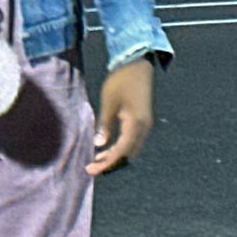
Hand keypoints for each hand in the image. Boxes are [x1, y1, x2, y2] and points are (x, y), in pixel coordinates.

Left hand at [87, 58, 152, 176]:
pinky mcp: (142, 122)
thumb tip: (98, 144)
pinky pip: (131, 142)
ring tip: (95, 162)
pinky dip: (119, 149)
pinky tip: (105, 150)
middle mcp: (144, 128)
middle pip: (128, 155)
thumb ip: (104, 123)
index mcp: (137, 124)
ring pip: (130, 150)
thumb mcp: (109, 102)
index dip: (107, 163)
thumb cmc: (121, 81)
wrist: (137, 66)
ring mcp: (144, 125)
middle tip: (91, 169)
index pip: (122, 151)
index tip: (92, 170)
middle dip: (110, 164)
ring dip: (114, 158)